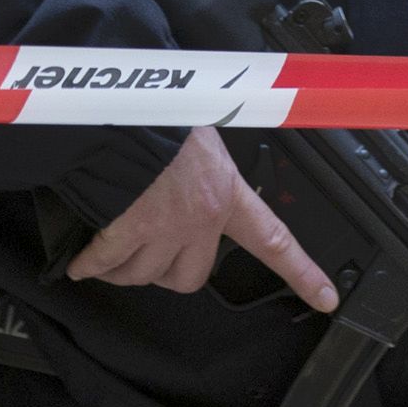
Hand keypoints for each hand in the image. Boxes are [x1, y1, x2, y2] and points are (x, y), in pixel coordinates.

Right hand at [66, 128, 337, 308]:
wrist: (127, 108)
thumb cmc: (163, 116)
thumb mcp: (204, 141)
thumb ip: (206, 173)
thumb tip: (193, 182)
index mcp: (228, 193)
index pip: (274, 239)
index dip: (302, 273)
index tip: (325, 298)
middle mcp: (203, 217)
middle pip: (191, 277)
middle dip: (167, 272)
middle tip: (150, 256)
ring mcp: (165, 226)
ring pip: (145, 274)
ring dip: (125, 269)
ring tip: (113, 252)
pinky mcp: (127, 229)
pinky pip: (108, 264)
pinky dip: (91, 267)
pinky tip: (82, 265)